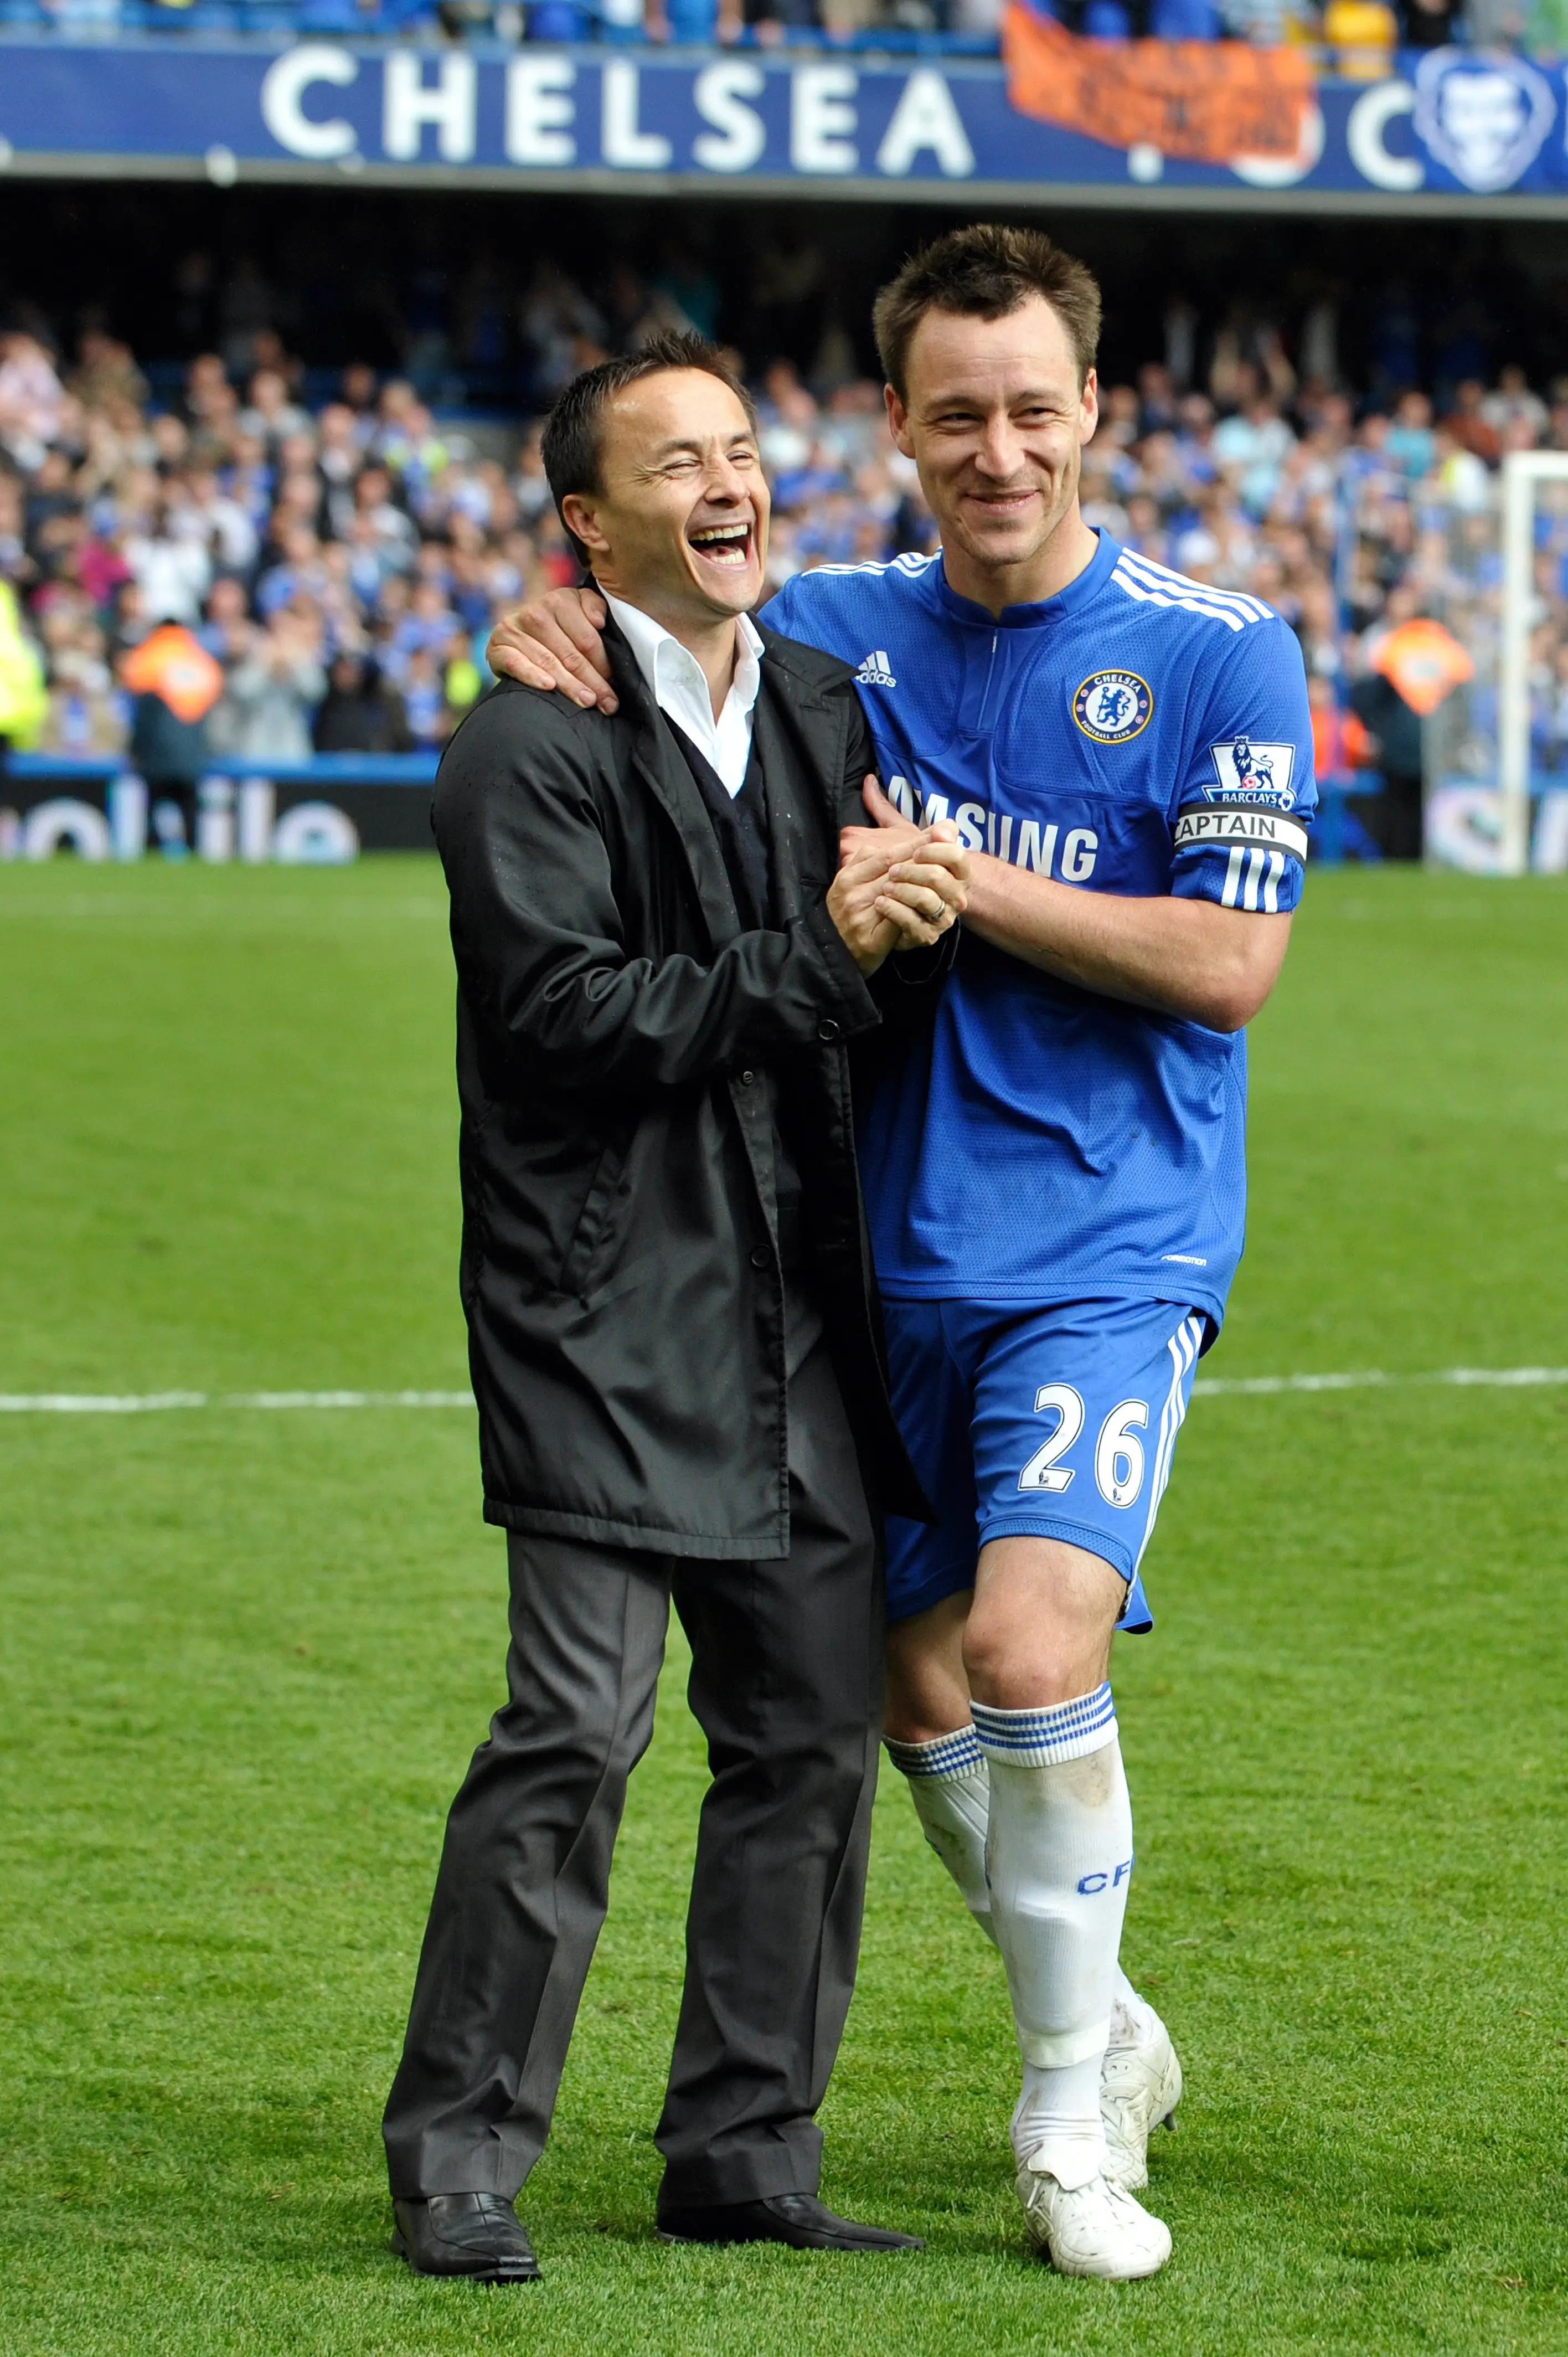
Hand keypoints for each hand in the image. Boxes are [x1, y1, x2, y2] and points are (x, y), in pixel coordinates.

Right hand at [487, 587, 617, 712]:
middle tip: (608, 703)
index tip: (615, 683)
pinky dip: (532, 675)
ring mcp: (513, 629)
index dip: (604, 663)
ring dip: (570, 686)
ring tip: (588, 702)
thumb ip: (593, 607)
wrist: (520, 636)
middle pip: (571, 654)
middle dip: (593, 681)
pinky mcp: (497, 647)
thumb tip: (599, 621)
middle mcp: (535, 612)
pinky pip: (516, 663)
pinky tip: (548, 687)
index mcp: (559, 600)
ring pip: (549, 663)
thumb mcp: (579, 610)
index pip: (587, 639)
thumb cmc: (560, 628)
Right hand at [827, 776, 968, 974]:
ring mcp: (860, 918)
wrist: (830, 952)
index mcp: (847, 877)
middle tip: (948, 850)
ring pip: (899, 895)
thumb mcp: (846, 883)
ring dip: (923, 886)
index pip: (886, 856)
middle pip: (895, 872)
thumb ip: (865, 861)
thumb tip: (888, 843)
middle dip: (923, 861)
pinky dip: (914, 913)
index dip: (913, 845)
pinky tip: (931, 907)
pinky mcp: (869, 941)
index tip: (935, 835)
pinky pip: (897, 923)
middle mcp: (852, 895)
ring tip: (945, 878)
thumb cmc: (843, 914)